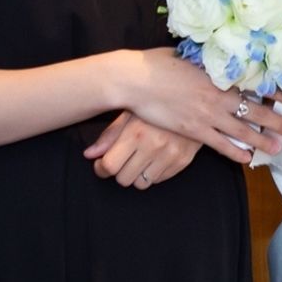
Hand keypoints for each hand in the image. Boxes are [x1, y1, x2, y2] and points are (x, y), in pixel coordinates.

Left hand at [83, 111, 198, 188]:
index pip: (110, 165)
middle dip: (118, 171)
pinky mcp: (183, 161)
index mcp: (136, 132)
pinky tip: (154, 157)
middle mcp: (154, 146)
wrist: (192, 98)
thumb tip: (89, 155)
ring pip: (141, 184)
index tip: (102, 164)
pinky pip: (159, 180)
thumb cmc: (155, 102)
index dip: (101, 168)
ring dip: (136, 174)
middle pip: (123, 178)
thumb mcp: (130, 113)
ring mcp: (170, 155)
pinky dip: (152, 173)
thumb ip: (110, 135)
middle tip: (121, 160)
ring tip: (138, 158)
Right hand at [118, 49, 281, 163]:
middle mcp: (218, 95)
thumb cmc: (159, 63)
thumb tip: (220, 56)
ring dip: (262, 140)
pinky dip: (234, 152)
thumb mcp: (189, 57)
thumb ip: (208, 61)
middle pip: (256, 110)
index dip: (279, 93)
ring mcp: (206, 114)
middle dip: (279, 120)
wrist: (136, 80)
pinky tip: (247, 159)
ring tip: (279, 148)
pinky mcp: (193, 129)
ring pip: (241, 130)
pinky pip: (219, 144)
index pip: (257, 84)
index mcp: (219, 74)